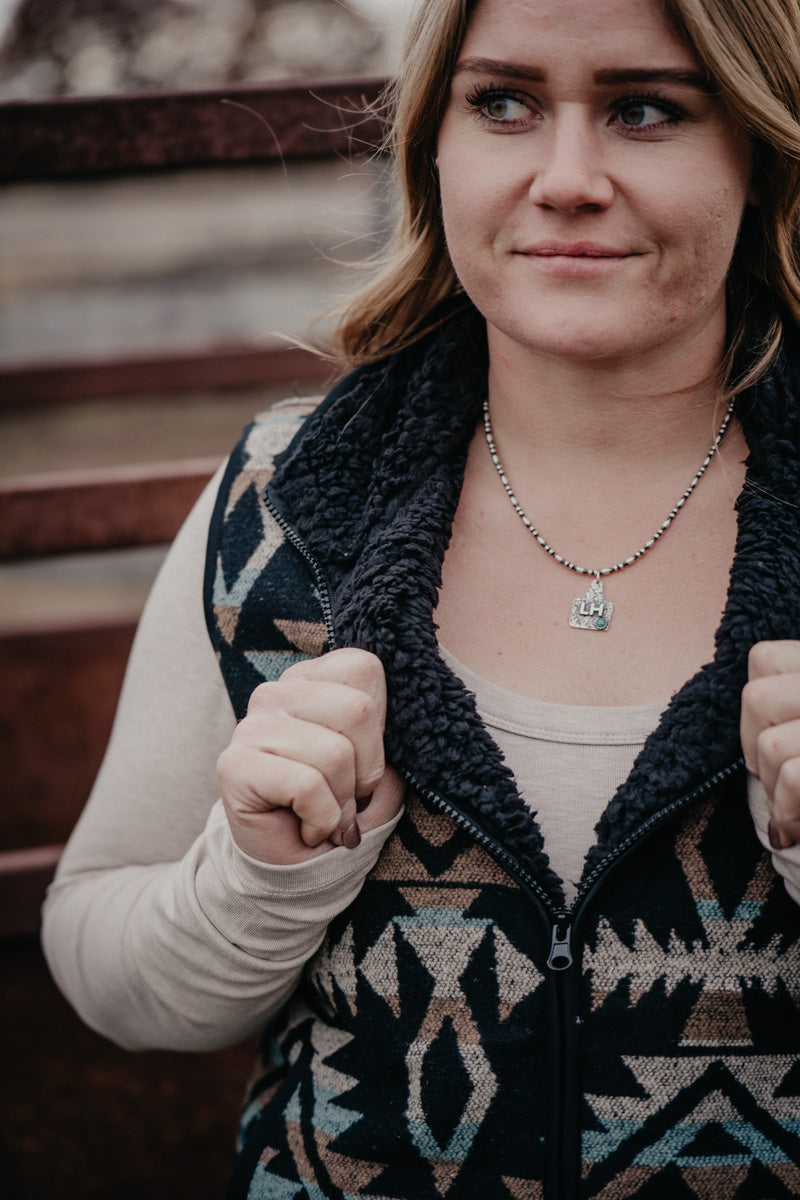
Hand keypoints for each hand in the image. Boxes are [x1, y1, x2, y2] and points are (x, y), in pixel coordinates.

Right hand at [217, 648, 403, 864]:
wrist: (294, 872)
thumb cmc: (338, 810)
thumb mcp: (375, 769)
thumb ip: (388, 736)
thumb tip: (399, 724)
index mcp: (311, 681)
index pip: (364, 669)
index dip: (379, 728)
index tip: (361, 762)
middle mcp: (276, 694)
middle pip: (358, 710)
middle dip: (366, 771)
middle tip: (345, 796)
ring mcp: (250, 726)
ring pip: (335, 754)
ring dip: (342, 803)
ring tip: (323, 814)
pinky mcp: (233, 765)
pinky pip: (307, 785)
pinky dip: (321, 819)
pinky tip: (306, 828)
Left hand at [741, 641, 799, 849]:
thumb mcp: (797, 732)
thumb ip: (786, 714)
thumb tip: (747, 749)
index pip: (764, 659)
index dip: (757, 707)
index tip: (772, 739)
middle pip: (756, 698)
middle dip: (754, 748)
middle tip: (781, 780)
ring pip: (771, 745)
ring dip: (774, 790)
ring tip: (797, 808)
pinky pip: (795, 776)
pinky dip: (788, 812)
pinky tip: (799, 829)